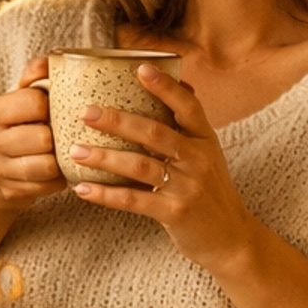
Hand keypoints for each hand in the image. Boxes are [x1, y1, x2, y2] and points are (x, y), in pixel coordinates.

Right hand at [0, 57, 66, 217]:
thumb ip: (35, 77)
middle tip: (59, 136)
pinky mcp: (9, 193)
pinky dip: (58, 179)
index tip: (51, 111)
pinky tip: (56, 172)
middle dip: (57, 137)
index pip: (34, 102)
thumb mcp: (17, 102)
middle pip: (43, 138)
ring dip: (59, 160)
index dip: (51, 106)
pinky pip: (49, 186)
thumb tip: (54, 59)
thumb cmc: (13, 131)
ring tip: (60, 154)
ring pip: (47, 165)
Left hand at [67, 63, 307, 307]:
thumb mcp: (207, 154)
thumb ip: (189, 126)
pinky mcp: (175, 213)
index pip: (188, 105)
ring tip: (75, 151)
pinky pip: (134, 200)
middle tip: (86, 111)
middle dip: (118, 120)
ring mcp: (188, 186)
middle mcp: (198, 159)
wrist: (232, 239)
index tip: (140, 68)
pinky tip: (82, 189)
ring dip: (104, 158)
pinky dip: (106, 195)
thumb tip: (178, 82)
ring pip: (140, 166)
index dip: (165, 86)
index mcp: (205, 139)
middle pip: (155, 132)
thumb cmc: (211, 192)